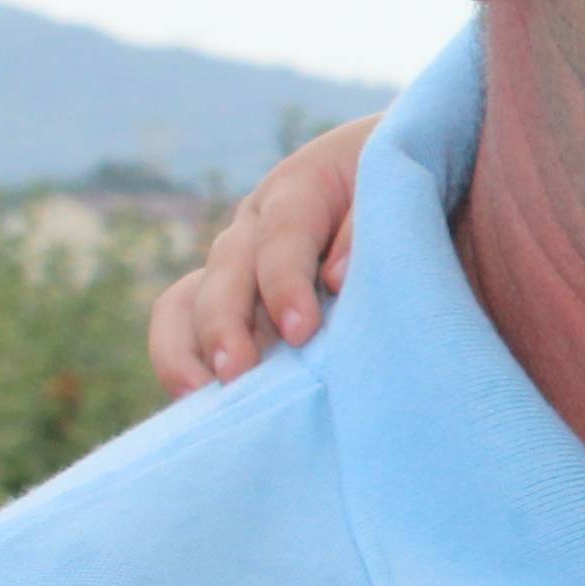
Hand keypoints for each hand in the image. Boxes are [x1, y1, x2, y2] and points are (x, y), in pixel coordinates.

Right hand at [147, 116, 377, 393]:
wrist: (394, 182)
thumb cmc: (401, 194)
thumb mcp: (399, 191)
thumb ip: (368, 229)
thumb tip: (335, 278)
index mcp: (301, 187)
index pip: (283, 233)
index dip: (286, 282)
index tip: (301, 331)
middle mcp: (256, 225)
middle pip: (226, 269)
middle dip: (225, 323)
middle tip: (237, 374)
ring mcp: (237, 264)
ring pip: (187, 299)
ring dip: (189, 348)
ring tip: (200, 396)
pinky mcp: (231, 302)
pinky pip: (183, 325)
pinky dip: (183, 360)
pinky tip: (196, 403)